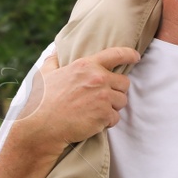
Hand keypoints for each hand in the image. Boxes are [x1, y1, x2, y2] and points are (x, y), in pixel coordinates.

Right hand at [16, 47, 137, 148]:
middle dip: (117, 90)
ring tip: (95, 111)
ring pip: (122, 101)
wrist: (41, 127)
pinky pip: (115, 118)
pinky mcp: (104, 115)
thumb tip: (56, 50)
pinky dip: (107, 122)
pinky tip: (94, 122)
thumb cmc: (41, 101)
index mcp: (86, 65)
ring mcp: (103, 97)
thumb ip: (54, 60)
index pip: (115, 54)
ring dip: (112, 107)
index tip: (136, 56)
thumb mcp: (44, 74)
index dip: (129, 54)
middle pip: (124, 82)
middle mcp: (98, 78)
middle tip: (103, 98)